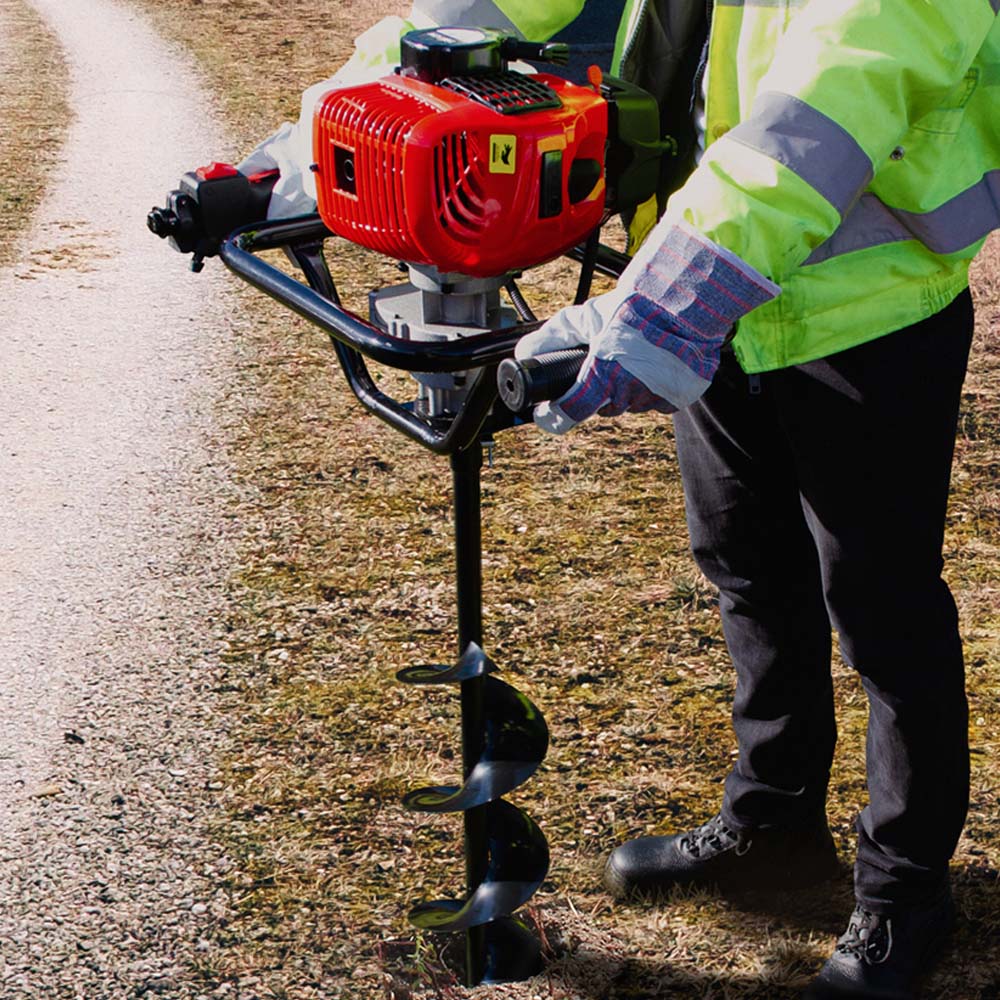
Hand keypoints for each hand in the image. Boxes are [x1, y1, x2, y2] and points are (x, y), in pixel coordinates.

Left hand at [514, 222, 779, 433]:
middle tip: (600, 369)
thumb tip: (525, 352)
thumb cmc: (636, 305)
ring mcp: (654, 397)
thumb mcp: (589, 316)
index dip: (553, 416)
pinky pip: (656, 403)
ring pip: (629, 406)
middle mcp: (628, 393)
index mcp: (602, 375)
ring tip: (630, 360)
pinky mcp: (678, 397)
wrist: (688, 301)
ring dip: (624, 392)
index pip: (569, 413)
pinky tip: (652, 366)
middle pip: (601, 409)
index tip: (545, 413)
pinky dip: (651, 391)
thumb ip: (555, 335)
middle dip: (596, 394)